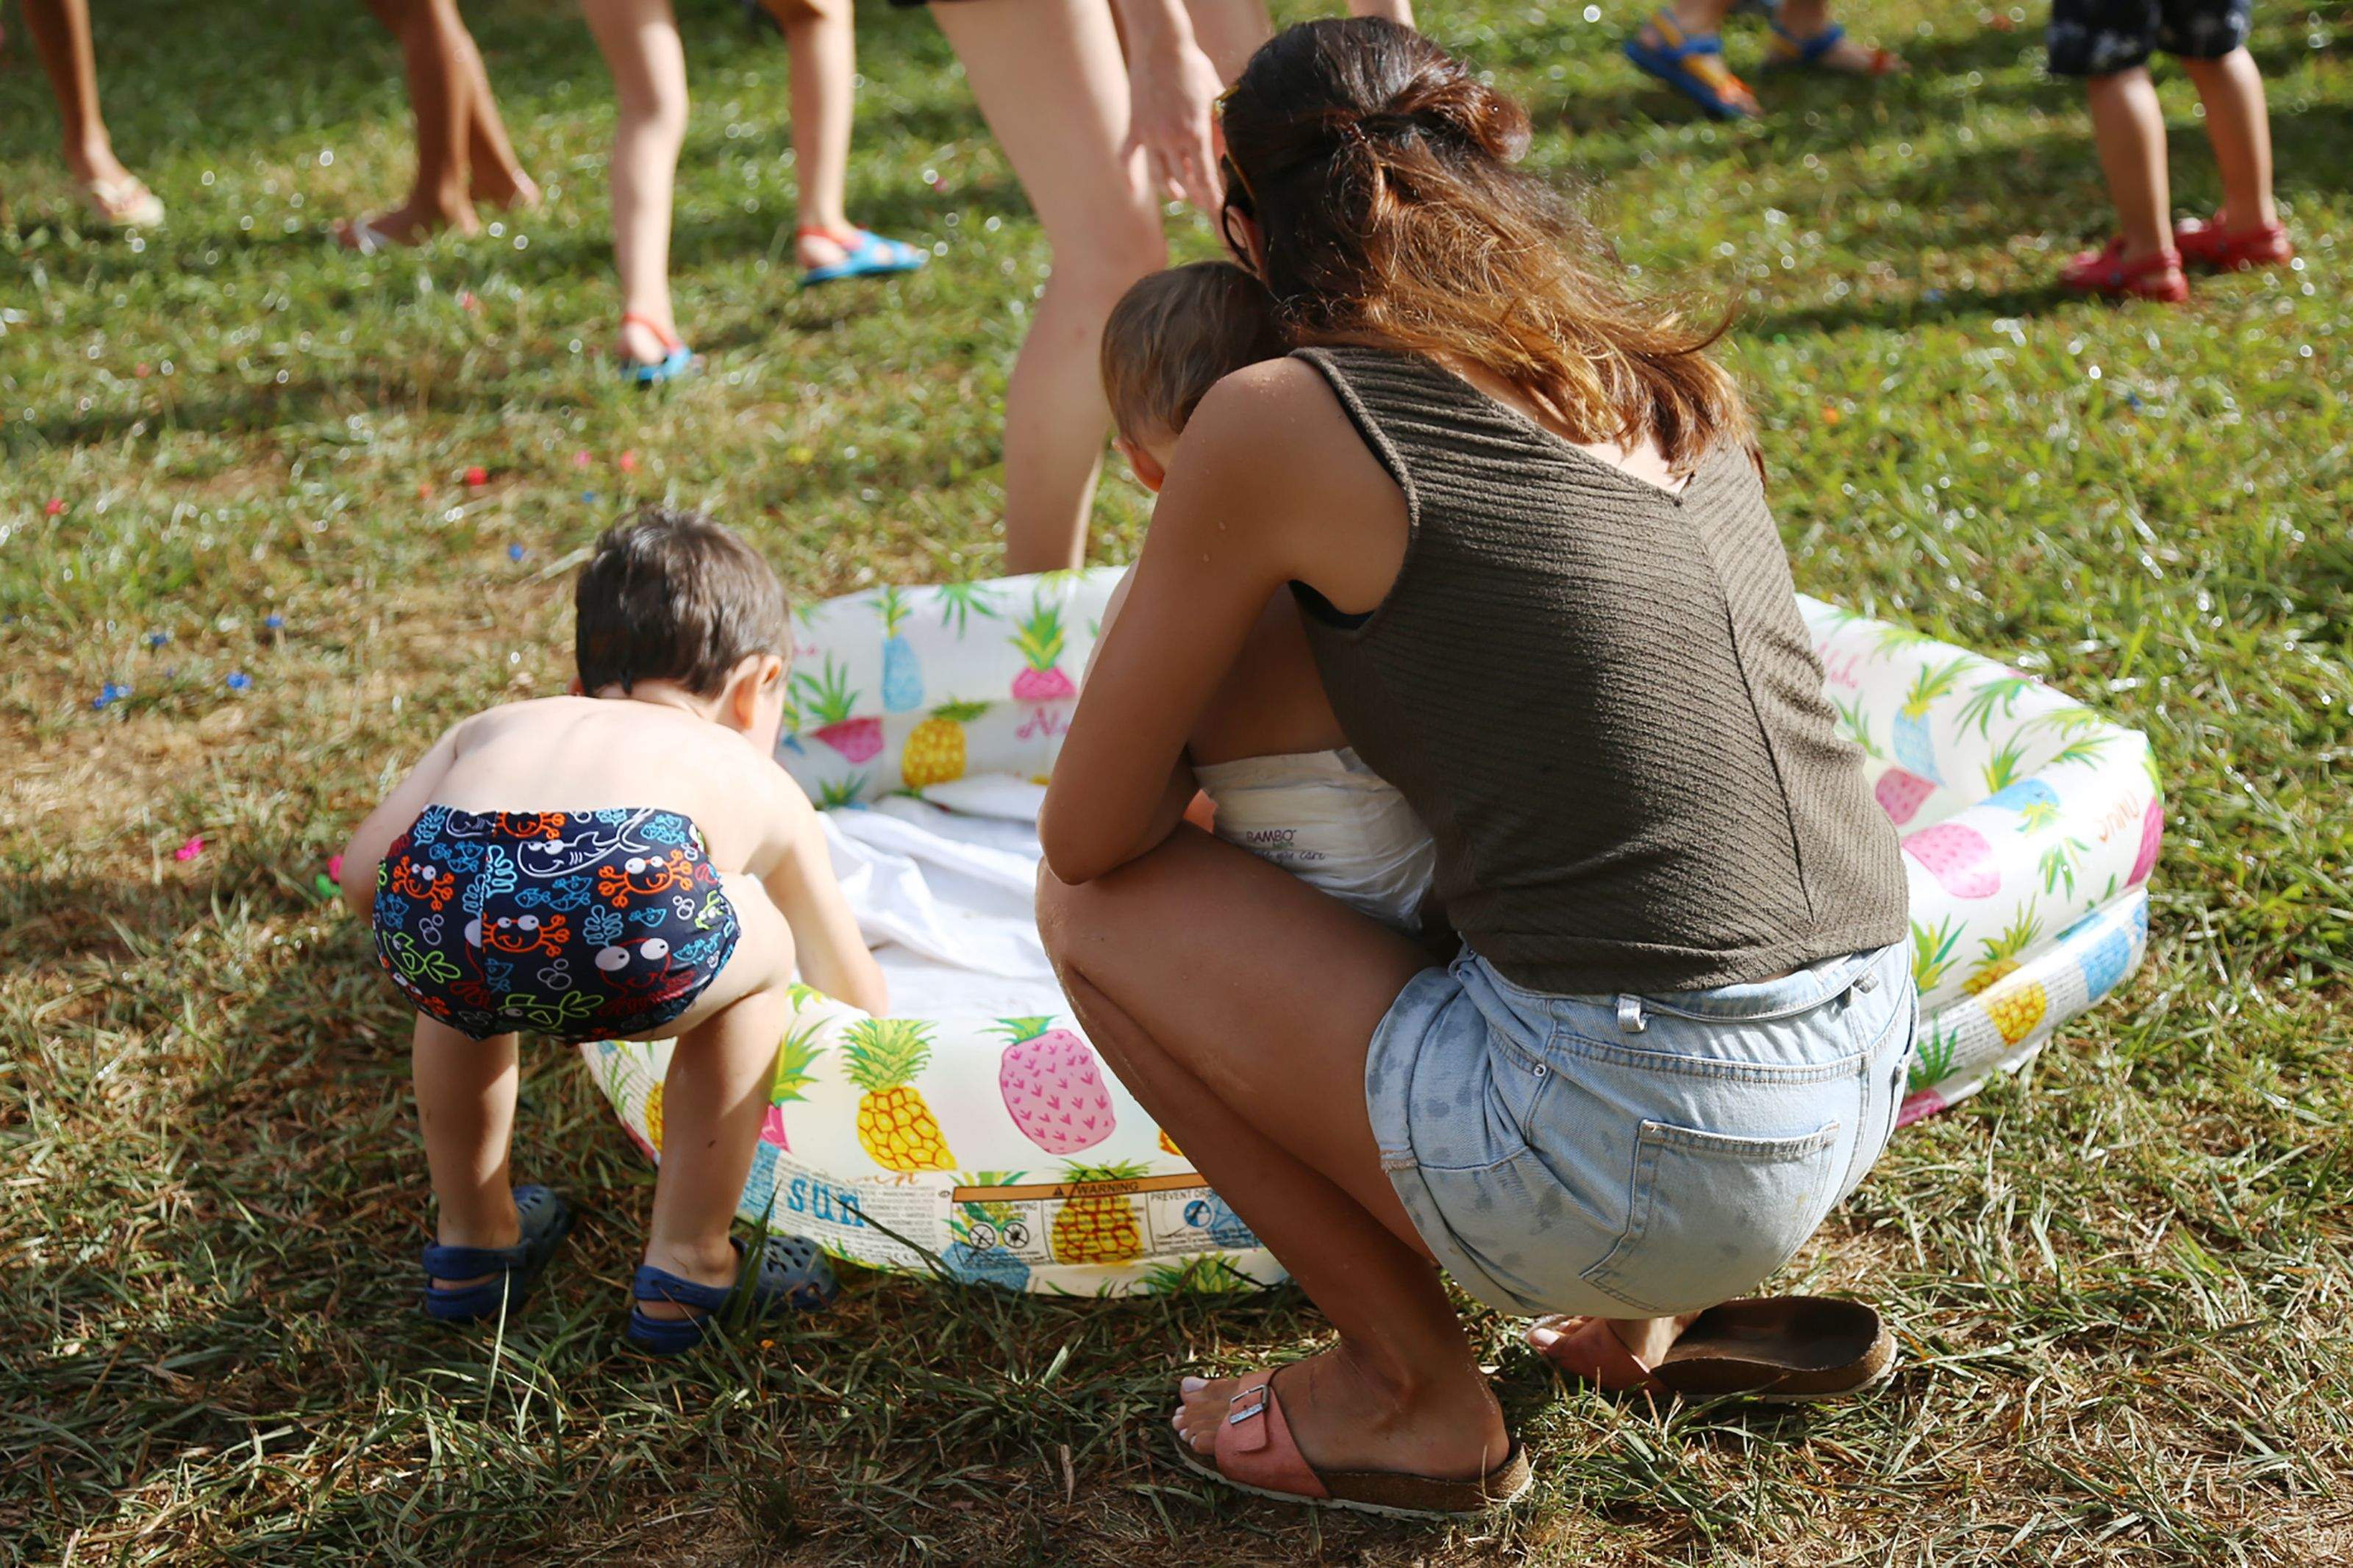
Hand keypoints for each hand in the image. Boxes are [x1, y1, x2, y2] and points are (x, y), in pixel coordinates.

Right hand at [1122, 23, 1225, 211]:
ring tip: (1179, 194)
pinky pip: (1129, 159)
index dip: (1212, 196)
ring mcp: (1151, 135)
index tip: (1217, 209)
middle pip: (1184, 179)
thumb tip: (1225, 153)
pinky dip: (1130, 177)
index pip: (1205, 176)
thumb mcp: (1215, 95)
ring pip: (1159, 175)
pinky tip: (1133, 193)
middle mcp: (1172, 139)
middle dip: (1196, 194)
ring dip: (1171, 188)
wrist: (1160, 45)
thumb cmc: (1192, 67)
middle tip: (1203, 202)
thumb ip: (1220, 127)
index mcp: (1196, 132)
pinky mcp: (1136, 127)